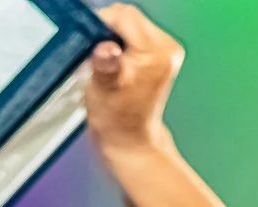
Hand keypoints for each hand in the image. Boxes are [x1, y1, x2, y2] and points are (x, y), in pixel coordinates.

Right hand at [85, 6, 184, 158]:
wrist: (130, 139)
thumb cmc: (117, 121)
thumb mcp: (103, 90)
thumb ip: (105, 64)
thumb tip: (106, 48)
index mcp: (156, 53)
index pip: (124, 16)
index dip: (102, 24)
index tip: (91, 42)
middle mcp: (167, 48)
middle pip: (129, 17)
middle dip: (109, 31)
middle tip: (99, 56)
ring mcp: (166, 50)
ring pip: (131, 24)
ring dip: (114, 37)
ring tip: (108, 63)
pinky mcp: (161, 54)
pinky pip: (136, 34)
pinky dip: (122, 43)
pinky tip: (117, 63)